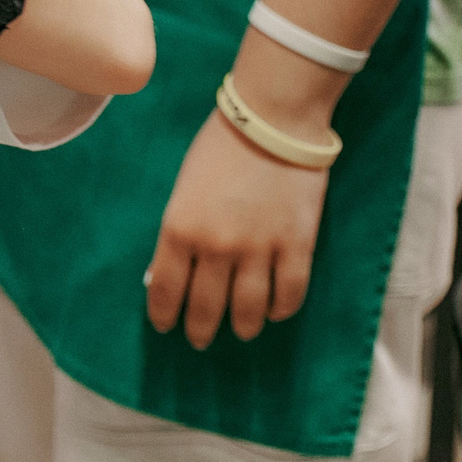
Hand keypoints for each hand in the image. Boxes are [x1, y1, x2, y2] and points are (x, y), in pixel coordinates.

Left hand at [143, 108, 328, 348]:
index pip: (166, 290)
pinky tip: (274, 312)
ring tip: (240, 331)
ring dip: (242, 327)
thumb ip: (179, 232)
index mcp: (180, 229)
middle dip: (199, 329)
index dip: (164, 315)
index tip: (165, 326)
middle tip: (199, 339)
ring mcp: (259, 250)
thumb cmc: (219, 148)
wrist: (272, 122)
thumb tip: (171, 271)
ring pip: (248, 311)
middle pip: (206, 308)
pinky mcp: (297, 247)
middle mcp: (217, 247)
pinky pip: (289, 295)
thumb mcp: (183, 189)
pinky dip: (281, 310)